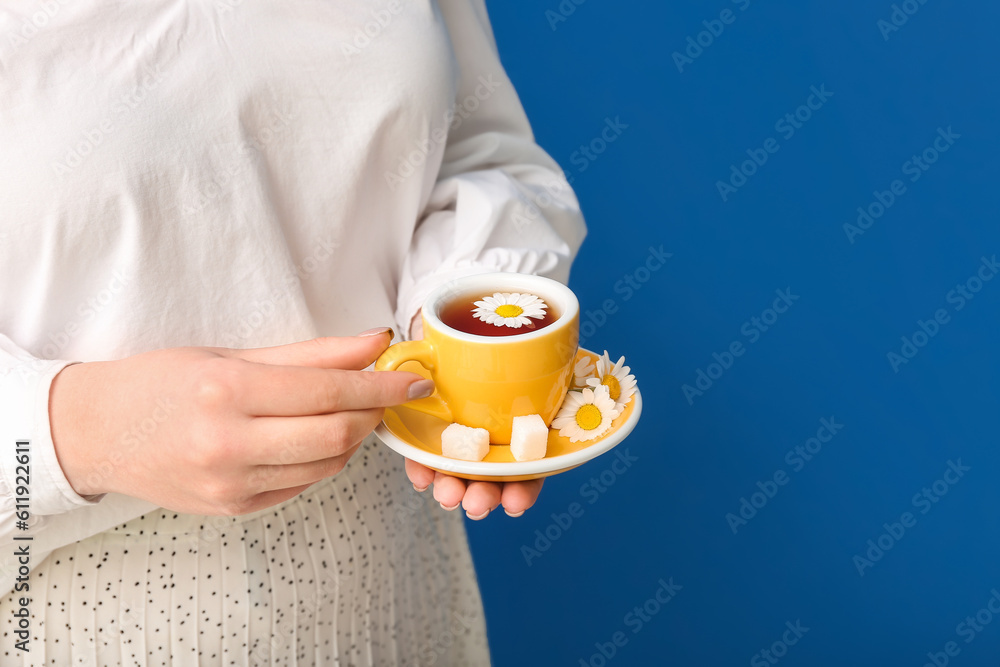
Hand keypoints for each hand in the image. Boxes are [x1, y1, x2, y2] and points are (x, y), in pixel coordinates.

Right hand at [49, 329, 430, 514]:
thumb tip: (375, 343)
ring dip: (354, 437)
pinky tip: (316, 436)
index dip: (381, 384)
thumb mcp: (232, 353)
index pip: (329, 391)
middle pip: (337, 435)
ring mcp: (231, 485)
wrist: (97, 433)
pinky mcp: (235, 509)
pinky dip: (323, 459)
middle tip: (389, 393)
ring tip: (353, 410)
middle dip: (375, 413)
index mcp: (226, 391)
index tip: (413, 377)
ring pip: (327, 464)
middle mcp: (228, 443)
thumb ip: (311, 353)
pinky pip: (303, 483)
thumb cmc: (162, 382)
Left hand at [403, 309, 543, 519]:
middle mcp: (495, 435)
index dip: (524, 489)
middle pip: (493, 476)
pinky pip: (427, 455)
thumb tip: (561, 347)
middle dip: (485, 495)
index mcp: (523, 424)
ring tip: (448, 496)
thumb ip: (539, 348)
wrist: (457, 314)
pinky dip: (423, 468)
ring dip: (455, 489)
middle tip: (476, 503)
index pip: (528, 468)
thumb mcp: (520, 338)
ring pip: (461, 471)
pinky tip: (422, 477)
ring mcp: (463, 434)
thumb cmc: (495, 330)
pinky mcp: (431, 428)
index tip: (515, 502)